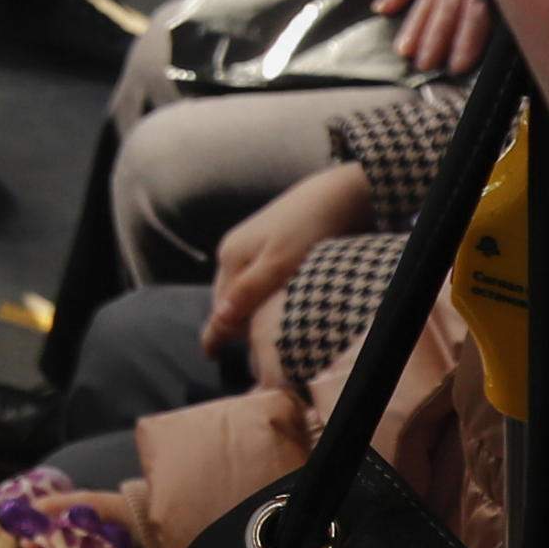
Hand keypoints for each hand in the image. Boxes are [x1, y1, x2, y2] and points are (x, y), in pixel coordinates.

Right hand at [203, 160, 372, 360]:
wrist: (338, 193)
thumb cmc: (309, 229)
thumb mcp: (279, 265)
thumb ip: (248, 292)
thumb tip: (217, 321)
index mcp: (230, 257)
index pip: (218, 306)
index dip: (215, 332)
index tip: (210, 355)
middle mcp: (233, 250)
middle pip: (227, 298)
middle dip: (233, 323)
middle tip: (248, 350)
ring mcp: (250, 244)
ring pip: (242, 288)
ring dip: (249, 309)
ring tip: (263, 331)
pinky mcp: (269, 242)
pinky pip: (255, 277)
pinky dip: (262, 294)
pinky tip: (276, 301)